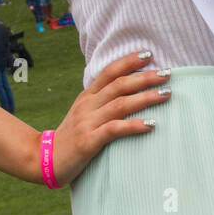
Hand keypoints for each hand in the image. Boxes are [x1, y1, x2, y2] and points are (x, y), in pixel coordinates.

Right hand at [41, 50, 170, 186]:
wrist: (45, 159)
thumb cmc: (71, 137)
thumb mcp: (84, 113)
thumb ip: (101, 101)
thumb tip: (127, 91)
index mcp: (87, 96)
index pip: (109, 72)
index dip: (128, 61)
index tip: (149, 54)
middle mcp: (87, 105)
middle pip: (119, 85)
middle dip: (145, 77)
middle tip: (167, 74)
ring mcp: (87, 122)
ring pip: (120, 104)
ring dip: (145, 98)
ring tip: (166, 94)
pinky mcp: (89, 141)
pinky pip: (114, 129)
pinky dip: (134, 125)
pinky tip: (151, 124)